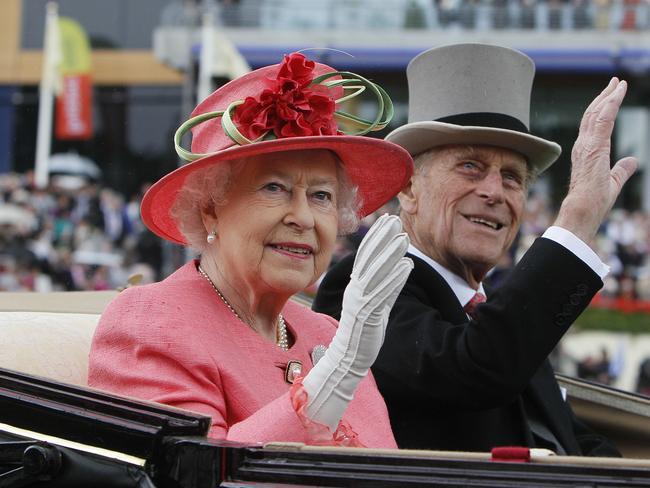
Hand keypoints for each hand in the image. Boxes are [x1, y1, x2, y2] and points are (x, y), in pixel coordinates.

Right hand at [302, 214, 412, 430]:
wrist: (348, 358)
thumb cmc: (363, 331)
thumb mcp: (373, 303)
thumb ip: (383, 285)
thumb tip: (398, 266)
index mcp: (355, 285)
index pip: (365, 255)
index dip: (376, 236)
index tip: (388, 219)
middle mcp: (356, 290)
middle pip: (369, 259)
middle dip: (382, 238)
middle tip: (396, 220)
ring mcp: (361, 302)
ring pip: (376, 273)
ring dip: (390, 254)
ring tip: (404, 238)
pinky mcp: (369, 316)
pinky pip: (383, 294)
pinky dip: (395, 278)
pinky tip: (407, 266)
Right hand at [554, 78, 637, 242]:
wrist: (582, 210)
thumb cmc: (593, 203)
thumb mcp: (613, 183)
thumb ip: (622, 169)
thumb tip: (632, 161)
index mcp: (586, 153)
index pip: (593, 126)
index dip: (602, 109)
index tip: (611, 96)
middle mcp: (582, 146)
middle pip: (592, 115)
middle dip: (604, 97)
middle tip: (615, 83)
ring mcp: (586, 145)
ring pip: (596, 113)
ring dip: (608, 96)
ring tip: (617, 83)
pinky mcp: (594, 146)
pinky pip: (603, 118)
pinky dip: (611, 103)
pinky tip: (618, 92)